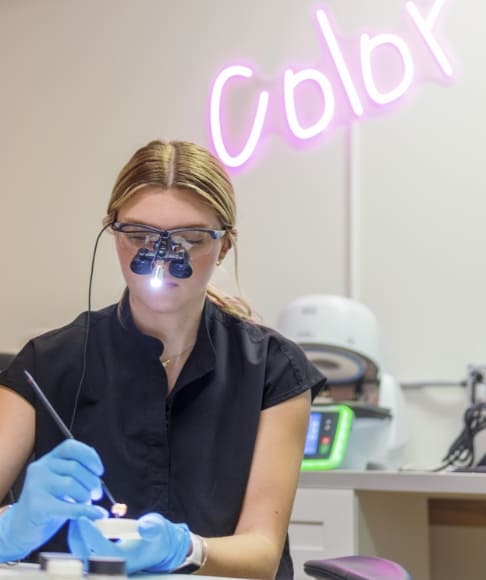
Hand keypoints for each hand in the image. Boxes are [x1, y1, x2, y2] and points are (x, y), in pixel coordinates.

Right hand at [0, 439, 105, 561]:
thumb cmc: (47, 503)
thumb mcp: (59, 481)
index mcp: (48, 460)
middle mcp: (40, 469)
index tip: (99, 471)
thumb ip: (75, 471)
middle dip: (92, 481)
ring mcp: (36, 486)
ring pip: (72, 484)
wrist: (21, 529)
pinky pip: (69, 507)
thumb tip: (96, 468)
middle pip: (75, 467)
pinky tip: (96, 513)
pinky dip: (88, 511)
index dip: (89, 456)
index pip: (70, 447)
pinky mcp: (37, 506)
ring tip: (86, 503)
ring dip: (86, 496)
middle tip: (96, 494)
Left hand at [68, 512, 190, 573]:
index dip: (90, 534)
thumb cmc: (156, 536)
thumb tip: (144, 527)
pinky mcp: (98, 559)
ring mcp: (103, 564)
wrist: (157, 547)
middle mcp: (110, 566)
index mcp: (123, 560)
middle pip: (85, 554)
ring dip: (76, 534)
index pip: (101, 549)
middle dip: (77, 533)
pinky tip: (83, 521)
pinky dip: (80, 536)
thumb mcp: (158, 528)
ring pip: (80, 552)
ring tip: (79, 514)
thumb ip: (152, 528)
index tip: (82, 517)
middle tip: (77, 512)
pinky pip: (83, 549)